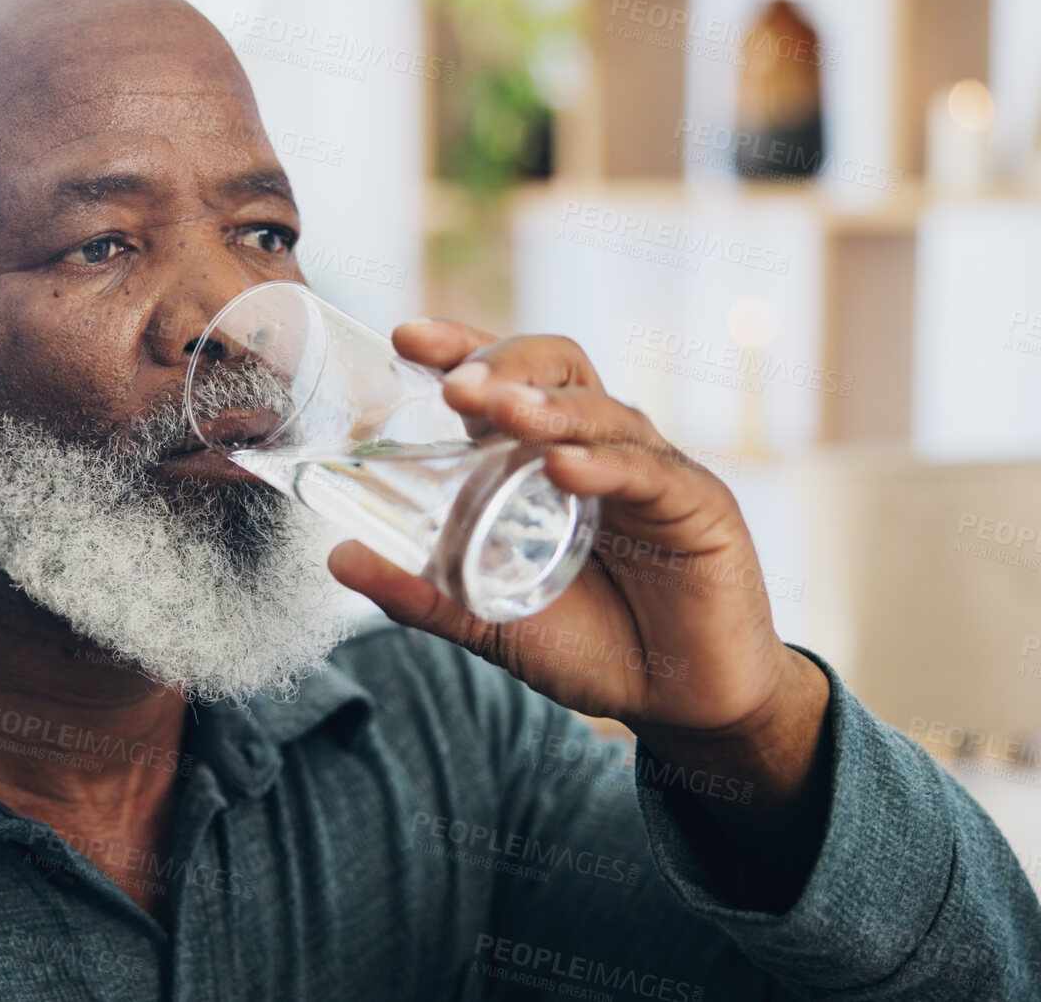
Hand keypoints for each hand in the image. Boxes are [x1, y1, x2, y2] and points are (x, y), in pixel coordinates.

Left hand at [326, 320, 829, 815]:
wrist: (679, 704)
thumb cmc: (596, 644)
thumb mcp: (492, 620)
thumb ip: (424, 590)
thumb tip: (340, 558)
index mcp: (548, 457)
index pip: (506, 379)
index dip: (461, 346)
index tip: (405, 336)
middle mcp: (601, 447)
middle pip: (559, 369)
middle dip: (505, 362)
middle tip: (453, 384)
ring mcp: (652, 471)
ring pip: (603, 413)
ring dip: (546, 408)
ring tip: (498, 409)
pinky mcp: (700, 507)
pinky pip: (650, 472)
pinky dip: (605, 464)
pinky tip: (564, 469)